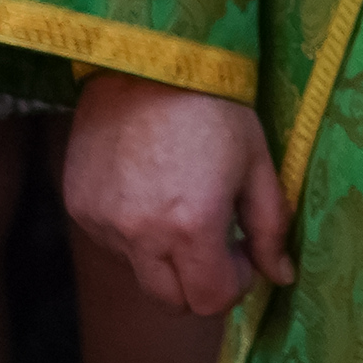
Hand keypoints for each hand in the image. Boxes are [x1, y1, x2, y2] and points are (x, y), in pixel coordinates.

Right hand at [62, 75, 290, 317]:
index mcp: (192, 227)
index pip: (211, 300)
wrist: (148, 62)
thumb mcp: (257, 163)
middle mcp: (140, 236)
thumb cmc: (216, 108)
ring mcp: (103, 225)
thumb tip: (283, 276)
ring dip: (166, 258)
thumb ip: (271, 226)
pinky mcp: (79, 209)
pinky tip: (149, 190)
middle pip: (172, 301)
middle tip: (216, 239)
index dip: (235, 283)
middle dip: (200, 282)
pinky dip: (134, 234)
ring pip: (140, 274)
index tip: (243, 250)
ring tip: (181, 203)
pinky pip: (112, 244)